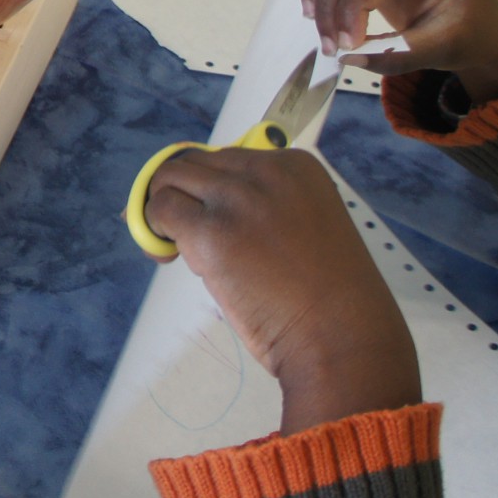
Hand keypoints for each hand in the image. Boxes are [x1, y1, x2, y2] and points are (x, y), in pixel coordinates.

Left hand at [143, 146, 420, 433]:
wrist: (343, 337)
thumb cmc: (331, 299)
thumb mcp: (309, 228)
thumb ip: (266, 208)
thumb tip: (206, 206)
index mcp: (298, 167)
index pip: (230, 159)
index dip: (213, 190)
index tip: (216, 220)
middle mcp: (267, 172)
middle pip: (196, 163)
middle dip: (184, 195)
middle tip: (186, 234)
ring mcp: (238, 199)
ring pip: (170, 179)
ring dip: (163, 209)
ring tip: (177, 246)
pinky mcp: (211, 231)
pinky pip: (160, 211)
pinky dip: (154, 230)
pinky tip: (170, 255)